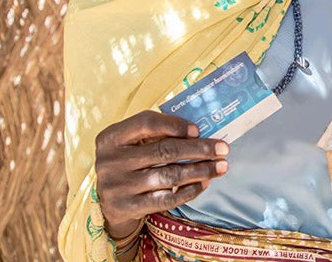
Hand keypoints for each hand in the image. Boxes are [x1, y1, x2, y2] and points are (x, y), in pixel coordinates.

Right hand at [95, 110, 229, 239]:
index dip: (174, 125)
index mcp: (111, 137)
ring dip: (201, 170)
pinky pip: (166, 199)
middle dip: (199, 149)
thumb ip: (155, 135)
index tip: (198, 130)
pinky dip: (189, 191)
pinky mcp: (127, 208)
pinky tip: (205, 183)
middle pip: (164, 151)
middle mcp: (110, 161)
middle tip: (223, 149)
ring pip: (169, 176)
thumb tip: (199, 133)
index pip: (145, 123)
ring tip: (222, 167)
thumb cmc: (128, 164)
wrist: (108, 203)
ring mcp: (117, 186)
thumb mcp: (131, 145)